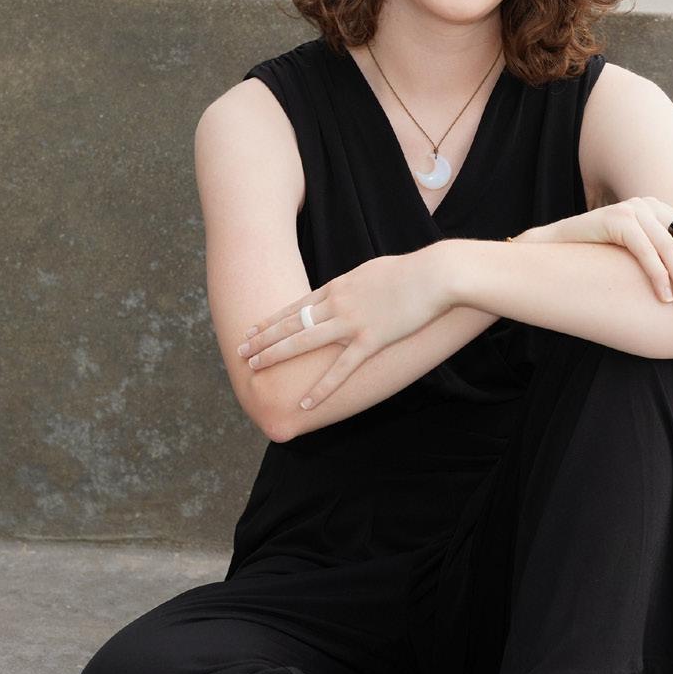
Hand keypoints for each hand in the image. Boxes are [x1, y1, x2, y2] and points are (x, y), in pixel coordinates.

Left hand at [235, 247, 452, 409]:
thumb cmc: (408, 271)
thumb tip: (349, 290)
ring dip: (275, 355)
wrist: (432, 274)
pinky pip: (341, 369)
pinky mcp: (370, 341)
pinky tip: (305, 402)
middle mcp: (336, 305)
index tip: (252, 328)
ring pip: (303, 342)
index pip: (295, 306)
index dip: (271, 319)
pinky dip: (322, 388)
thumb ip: (355, 285)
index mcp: (337, 287)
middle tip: (240, 350)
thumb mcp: (372, 272)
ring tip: (254, 366)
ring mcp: (350, 323)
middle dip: (262, 337)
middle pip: (290, 323)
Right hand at [521, 198, 672, 307]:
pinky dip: (656, 275)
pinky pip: (644, 250)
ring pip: (670, 247)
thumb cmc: (599, 260)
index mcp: (664, 212)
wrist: (555, 249)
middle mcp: (653, 206)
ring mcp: (634, 210)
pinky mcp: (615, 219)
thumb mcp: (639, 258)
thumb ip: (666, 261)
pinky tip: (663, 297)